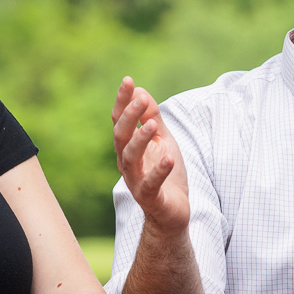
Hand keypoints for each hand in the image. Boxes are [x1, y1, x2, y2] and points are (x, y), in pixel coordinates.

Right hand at [112, 79, 189, 234]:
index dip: (122, 101)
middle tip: (141, 99)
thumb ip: (152, 118)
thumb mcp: (163, 140)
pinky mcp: (150, 198)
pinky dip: (159, 171)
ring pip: (130, 159)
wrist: (172, 213)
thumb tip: (141, 91)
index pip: (120, 121)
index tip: (128, 80)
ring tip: (153, 125)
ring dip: (141, 140)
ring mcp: (136, 181)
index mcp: (128, 147)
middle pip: (120, 137)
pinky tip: (168, 159)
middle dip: (129, 117)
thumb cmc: (165, 174)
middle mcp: (127, 163)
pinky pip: (150, 184)